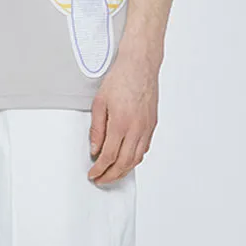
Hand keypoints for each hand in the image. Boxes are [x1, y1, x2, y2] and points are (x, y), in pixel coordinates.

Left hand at [88, 45, 158, 184]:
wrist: (140, 65)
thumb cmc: (120, 79)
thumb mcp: (99, 102)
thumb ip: (97, 128)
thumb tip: (95, 148)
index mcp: (121, 124)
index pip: (109, 156)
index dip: (100, 169)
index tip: (93, 174)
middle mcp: (136, 129)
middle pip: (124, 163)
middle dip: (111, 175)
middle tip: (101, 180)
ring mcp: (147, 128)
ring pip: (137, 158)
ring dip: (124, 171)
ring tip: (112, 174)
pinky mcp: (152, 124)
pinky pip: (144, 148)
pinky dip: (135, 158)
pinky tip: (128, 159)